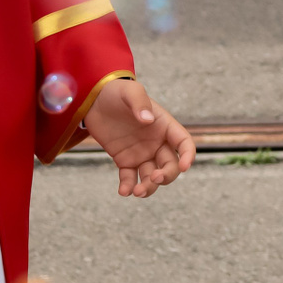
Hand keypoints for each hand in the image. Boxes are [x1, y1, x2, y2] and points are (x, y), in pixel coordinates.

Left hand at [83, 78, 195, 198]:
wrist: (94, 99)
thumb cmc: (116, 92)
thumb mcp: (129, 91)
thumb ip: (140, 102)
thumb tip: (148, 120)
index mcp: (164, 125)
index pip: (184, 142)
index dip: (188, 155)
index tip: (184, 167)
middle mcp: (156, 142)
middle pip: (170, 165)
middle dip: (166, 176)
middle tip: (154, 178)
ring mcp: (141, 153)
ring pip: (152, 176)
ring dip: (149, 187)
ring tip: (136, 192)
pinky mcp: (125, 160)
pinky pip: (130, 178)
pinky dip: (128, 187)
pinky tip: (123, 191)